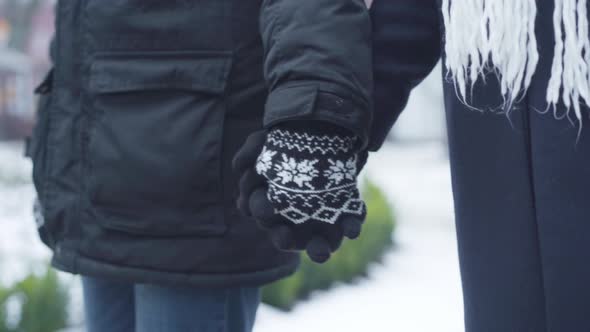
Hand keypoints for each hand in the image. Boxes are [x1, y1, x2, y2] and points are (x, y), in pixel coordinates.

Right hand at [233, 123, 366, 262]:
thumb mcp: (264, 140)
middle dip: (283, 238)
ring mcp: (319, 222)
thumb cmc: (290, 143)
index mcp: (268, 205)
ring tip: (320, 251)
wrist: (327, 132)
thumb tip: (240, 167)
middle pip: (284, 237)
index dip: (260, 209)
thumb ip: (249, 153)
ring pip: (316, 244)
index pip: (260, 210)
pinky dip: (351, 226)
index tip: (263, 207)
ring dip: (317, 249)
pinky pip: (349, 224)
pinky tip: (352, 228)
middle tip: (284, 235)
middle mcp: (292, 220)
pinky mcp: (345, 215)